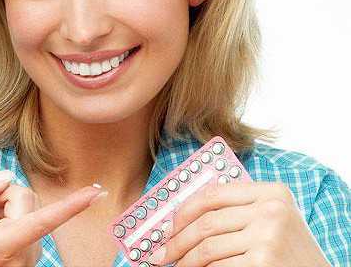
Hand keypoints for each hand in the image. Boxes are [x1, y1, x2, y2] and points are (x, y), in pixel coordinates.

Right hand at [0, 170, 105, 266]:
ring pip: (26, 203)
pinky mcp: (31, 250)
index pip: (41, 221)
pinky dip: (6, 214)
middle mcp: (20, 255)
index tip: (96, 193)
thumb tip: (4, 177)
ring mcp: (28, 255)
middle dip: (0, 194)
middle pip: (25, 197)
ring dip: (2, 205)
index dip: (70, 205)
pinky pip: (25, 214)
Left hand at [147, 182, 330, 266]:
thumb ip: (237, 208)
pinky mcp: (263, 262)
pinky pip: (218, 266)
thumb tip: (184, 215)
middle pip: (206, 222)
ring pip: (207, 247)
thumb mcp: (271, 218)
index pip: (213, 194)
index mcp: (271, 192)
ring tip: (176, 265)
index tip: (169, 226)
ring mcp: (268, 236)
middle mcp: (271, 210)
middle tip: (162, 251)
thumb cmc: (288, 250)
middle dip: (177, 239)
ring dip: (185, 259)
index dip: (184, 210)